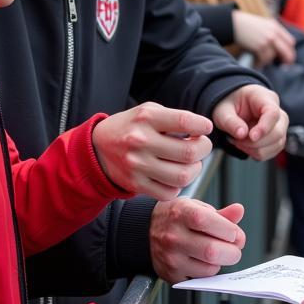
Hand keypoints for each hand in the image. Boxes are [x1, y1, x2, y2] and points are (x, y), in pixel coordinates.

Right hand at [92, 104, 213, 200]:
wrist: (98, 148)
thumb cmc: (133, 127)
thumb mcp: (150, 111)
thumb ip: (175, 119)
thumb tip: (203, 133)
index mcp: (146, 118)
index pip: (185, 121)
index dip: (203, 126)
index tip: (205, 128)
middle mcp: (140, 141)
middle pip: (189, 152)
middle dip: (204, 149)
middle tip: (201, 146)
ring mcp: (137, 165)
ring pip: (183, 176)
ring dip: (194, 170)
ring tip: (190, 162)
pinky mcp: (136, 184)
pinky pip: (169, 192)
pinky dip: (178, 186)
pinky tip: (174, 175)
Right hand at [150, 198, 245, 282]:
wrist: (144, 231)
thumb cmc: (176, 217)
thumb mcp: (196, 207)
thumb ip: (220, 214)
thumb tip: (238, 211)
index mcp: (181, 213)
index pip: (208, 222)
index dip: (229, 230)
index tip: (234, 233)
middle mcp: (173, 236)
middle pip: (211, 251)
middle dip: (232, 252)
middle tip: (235, 247)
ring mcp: (171, 258)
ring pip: (209, 268)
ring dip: (221, 262)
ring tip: (217, 252)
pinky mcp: (171, 275)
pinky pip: (200, 279)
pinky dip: (209, 271)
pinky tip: (204, 260)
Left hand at [212, 85, 287, 160]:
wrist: (233, 107)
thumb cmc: (230, 105)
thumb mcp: (223, 111)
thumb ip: (231, 121)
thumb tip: (242, 134)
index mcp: (264, 98)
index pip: (273, 113)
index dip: (264, 127)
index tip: (251, 137)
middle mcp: (277, 111)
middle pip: (278, 131)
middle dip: (257, 142)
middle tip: (237, 140)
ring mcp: (279, 126)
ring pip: (277, 143)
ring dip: (256, 149)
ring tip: (240, 142)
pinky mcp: (277, 138)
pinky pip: (273, 150)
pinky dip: (259, 153)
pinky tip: (246, 146)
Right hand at [232, 11, 295, 65]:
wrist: (233, 23)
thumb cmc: (246, 25)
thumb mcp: (262, 25)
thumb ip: (272, 34)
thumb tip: (278, 50)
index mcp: (275, 26)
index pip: (290, 42)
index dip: (289, 51)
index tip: (286, 58)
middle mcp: (274, 33)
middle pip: (287, 51)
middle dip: (286, 60)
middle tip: (283, 66)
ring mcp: (267, 39)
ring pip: (273, 56)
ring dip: (267, 62)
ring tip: (260, 62)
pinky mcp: (259, 46)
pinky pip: (264, 59)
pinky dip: (259, 63)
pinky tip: (255, 63)